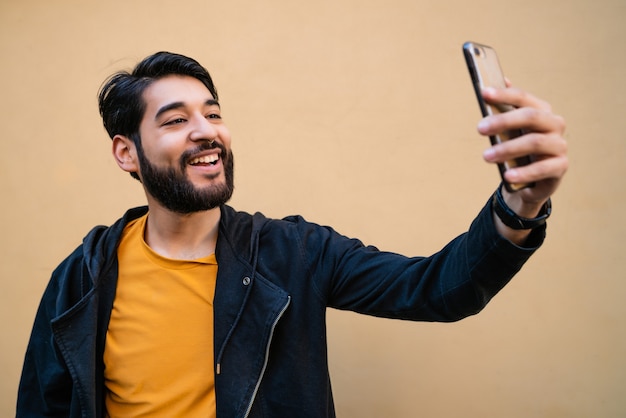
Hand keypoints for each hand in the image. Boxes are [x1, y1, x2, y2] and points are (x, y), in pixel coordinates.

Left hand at [477, 83, 567, 241]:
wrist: (533, 179)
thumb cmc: (521, 149)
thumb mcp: (512, 130)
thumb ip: (506, 108)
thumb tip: (502, 80)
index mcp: (542, 111)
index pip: (523, 98)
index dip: (504, 95)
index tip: (484, 93)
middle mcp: (554, 124)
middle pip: (530, 117)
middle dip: (503, 121)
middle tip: (480, 128)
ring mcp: (559, 145)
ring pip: (535, 142)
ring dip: (508, 149)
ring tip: (486, 156)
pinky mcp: (560, 166)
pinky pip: (542, 169)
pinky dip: (524, 172)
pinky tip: (507, 176)